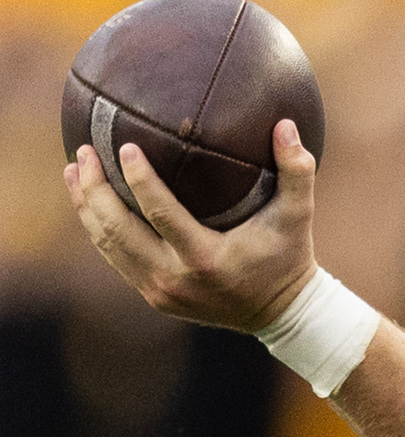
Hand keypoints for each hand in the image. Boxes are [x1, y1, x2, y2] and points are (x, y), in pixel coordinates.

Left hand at [66, 118, 320, 333]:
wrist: (281, 312)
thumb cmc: (289, 256)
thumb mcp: (298, 215)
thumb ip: (297, 171)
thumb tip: (285, 123)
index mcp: (205, 258)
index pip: (160, 213)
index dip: (139, 179)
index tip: (125, 146)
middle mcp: (175, 278)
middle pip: (117, 230)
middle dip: (93, 189)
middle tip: (84, 151)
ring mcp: (159, 290)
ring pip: (107, 244)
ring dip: (85, 206)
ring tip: (74, 169)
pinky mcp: (152, 296)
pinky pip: (114, 257)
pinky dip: (98, 227)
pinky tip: (90, 201)